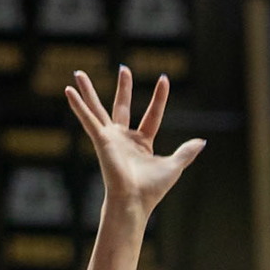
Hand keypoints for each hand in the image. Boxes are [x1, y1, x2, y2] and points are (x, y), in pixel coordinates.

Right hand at [65, 66, 205, 214]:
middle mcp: (124, 138)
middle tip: (124, 68)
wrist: (135, 200)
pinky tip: (68, 91)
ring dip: (88, 91)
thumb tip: (202, 141)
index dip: (159, 98)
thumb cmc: (152, 189)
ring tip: (78, 74)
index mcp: (142, 143)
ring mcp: (110, 138)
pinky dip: (78, 105)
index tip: (164, 79)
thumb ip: (186, 152)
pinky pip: (88, 119)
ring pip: (98, 109)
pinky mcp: (100, 140)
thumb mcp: (174, 166)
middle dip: (123, 88)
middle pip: (122, 107)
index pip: (152, 115)